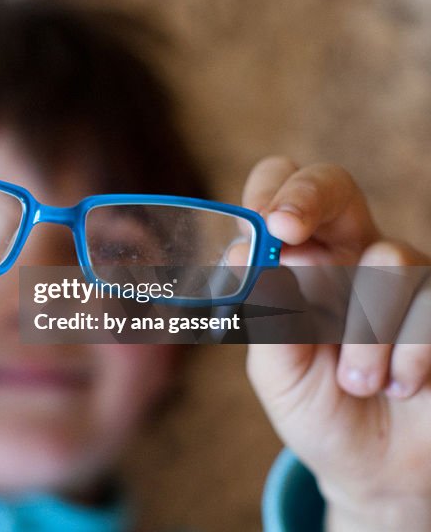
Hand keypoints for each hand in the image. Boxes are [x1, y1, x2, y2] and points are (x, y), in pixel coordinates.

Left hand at [242, 156, 430, 530]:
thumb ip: (264, 312)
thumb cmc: (317, 409)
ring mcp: (405, 278)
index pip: (279, 198)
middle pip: (334, 188)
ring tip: (355, 383)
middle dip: (308, 199)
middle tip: (286, 230)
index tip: (262, 222)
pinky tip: (399, 385)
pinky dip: (406, 354)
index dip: (270, 191)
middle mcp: (350, 257)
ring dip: (363, 330)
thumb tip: (246, 252)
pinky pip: (429, 305)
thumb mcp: (276, 370)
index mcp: (297, 265)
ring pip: (385, 260)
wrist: (376, 470)